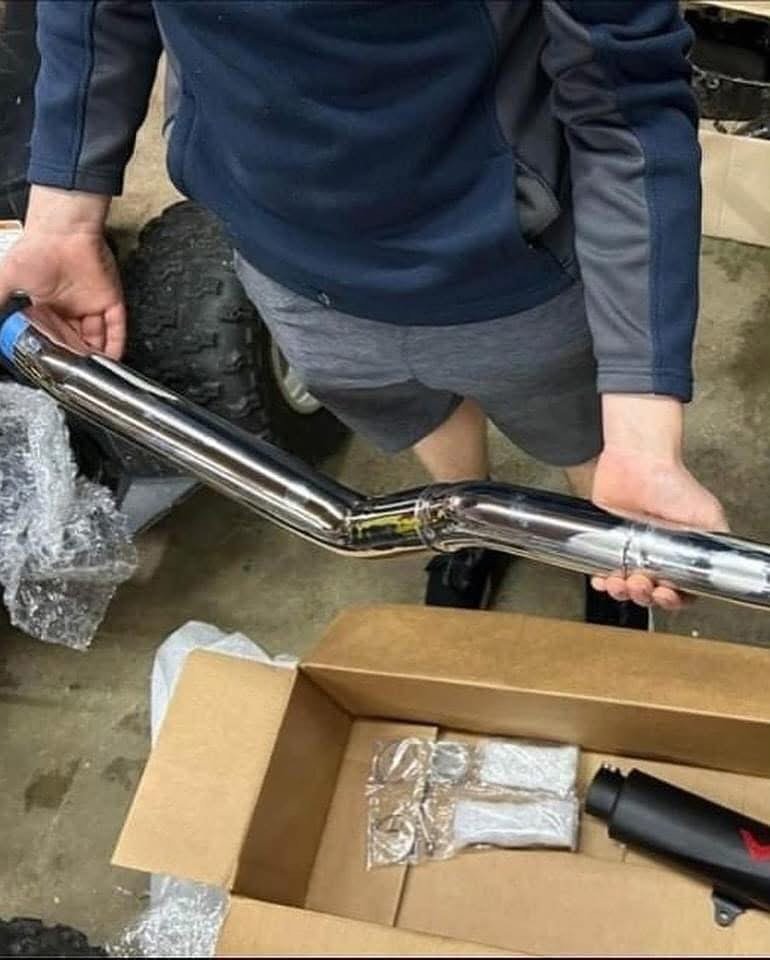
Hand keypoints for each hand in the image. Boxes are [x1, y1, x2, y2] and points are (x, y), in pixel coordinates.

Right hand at [0, 186, 123, 358]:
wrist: (63, 231)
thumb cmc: (36, 249)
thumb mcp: (7, 280)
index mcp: (48, 305)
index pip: (55, 335)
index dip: (56, 351)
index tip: (55, 367)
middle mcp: (72, 307)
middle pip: (78, 340)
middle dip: (77, 358)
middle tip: (76, 376)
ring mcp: (92, 304)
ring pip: (98, 338)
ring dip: (96, 356)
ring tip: (94, 374)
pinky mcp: (111, 301)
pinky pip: (117, 327)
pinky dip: (116, 345)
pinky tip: (112, 359)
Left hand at [591, 395, 727, 610]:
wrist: (637, 462)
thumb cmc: (672, 483)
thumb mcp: (707, 515)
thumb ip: (715, 540)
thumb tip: (718, 563)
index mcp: (679, 555)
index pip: (678, 590)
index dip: (672, 599)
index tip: (666, 594)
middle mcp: (655, 555)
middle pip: (649, 592)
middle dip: (644, 595)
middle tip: (642, 584)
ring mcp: (629, 550)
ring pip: (624, 587)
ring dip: (622, 592)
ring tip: (621, 582)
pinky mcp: (606, 541)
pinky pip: (601, 570)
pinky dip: (601, 580)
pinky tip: (603, 579)